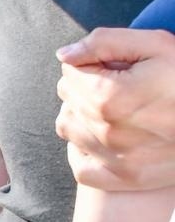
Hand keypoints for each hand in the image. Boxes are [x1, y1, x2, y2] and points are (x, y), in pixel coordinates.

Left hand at [56, 28, 174, 190]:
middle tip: (122, 84)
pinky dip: (85, 151)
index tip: (118, 66)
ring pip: (68, 129)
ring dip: (82, 115)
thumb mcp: (157, 46)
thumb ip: (104, 43)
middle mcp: (105, 131)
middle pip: (68, 100)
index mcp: (108, 96)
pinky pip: (81, 168)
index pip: (69, 73)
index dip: (93, 64)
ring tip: (113, 108)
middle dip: (88, 86)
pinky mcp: (125, 179)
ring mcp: (115, 159)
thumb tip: (64, 55)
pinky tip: (105, 137)